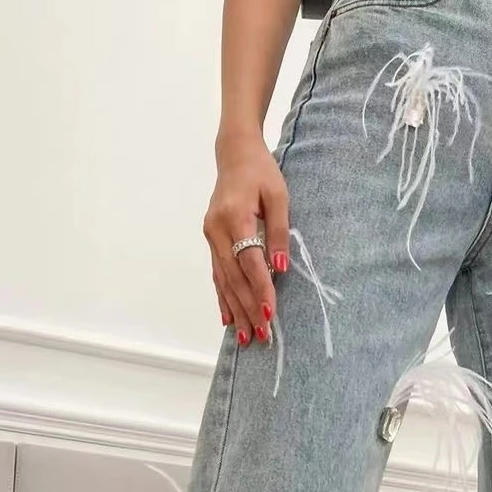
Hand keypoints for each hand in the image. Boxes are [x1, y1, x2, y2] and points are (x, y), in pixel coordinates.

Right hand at [203, 131, 289, 343]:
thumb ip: (278, 232)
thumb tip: (281, 268)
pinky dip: (222, 297)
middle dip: (248, 308)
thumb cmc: (261, 173)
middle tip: (262, 335)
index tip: (271, 312)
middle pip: (234, 278)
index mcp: (235, 217)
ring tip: (245, 338)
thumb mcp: (279, 196)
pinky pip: (217, 274)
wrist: (235, 154)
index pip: (250, 262)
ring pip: (223, 281)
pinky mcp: (211, 240)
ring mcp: (210, 237)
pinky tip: (227, 318)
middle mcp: (217, 230)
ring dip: (235, 311)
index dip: (261, 289)